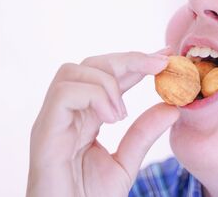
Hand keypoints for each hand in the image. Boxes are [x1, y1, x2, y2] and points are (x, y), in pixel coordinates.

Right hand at [26, 49, 178, 196]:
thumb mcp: (125, 162)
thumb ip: (144, 134)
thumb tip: (172, 107)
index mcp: (84, 117)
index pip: (109, 76)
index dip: (137, 62)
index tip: (165, 55)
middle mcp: (66, 113)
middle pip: (91, 65)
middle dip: (128, 59)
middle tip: (160, 64)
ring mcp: (53, 119)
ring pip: (73, 71)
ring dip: (108, 82)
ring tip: (123, 113)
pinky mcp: (44, 131)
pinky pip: (65, 93)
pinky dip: (94, 95)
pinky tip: (111, 117)